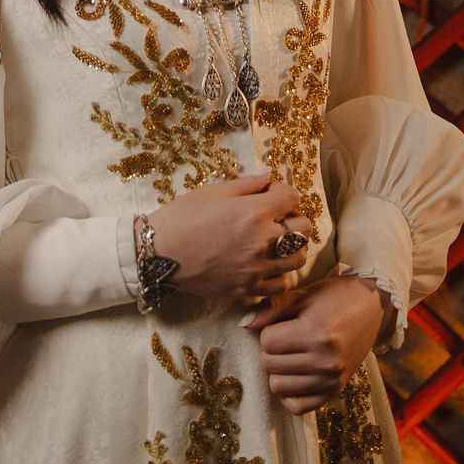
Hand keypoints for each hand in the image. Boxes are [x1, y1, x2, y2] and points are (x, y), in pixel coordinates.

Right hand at [146, 171, 310, 310]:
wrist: (160, 253)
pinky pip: (282, 284)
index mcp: (254, 212)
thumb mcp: (214, 191)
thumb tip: (269, 175)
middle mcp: (261, 241)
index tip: (271, 195)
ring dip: (292, 247)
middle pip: (304, 229)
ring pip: (298, 258)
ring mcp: (257, 268)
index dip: (284, 192)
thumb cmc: (183, 217)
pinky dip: (280, 274)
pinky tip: (266, 264)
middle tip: (277, 217)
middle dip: (294, 218)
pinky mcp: (248, 288)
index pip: (293, 197)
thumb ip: (247, 184)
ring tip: (274, 241)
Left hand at [252, 275, 387, 414]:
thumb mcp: (303, 295)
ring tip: (290, 354)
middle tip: (284, 338)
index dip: (268, 331)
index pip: (267, 342)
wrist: (372, 307)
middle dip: (270, 350)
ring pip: (279, 387)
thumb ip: (272, 309)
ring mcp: (331, 380)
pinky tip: (295, 375)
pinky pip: (299, 407)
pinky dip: (290, 394)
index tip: (281, 323)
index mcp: (315, 333)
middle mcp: (325, 361)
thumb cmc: (336, 296)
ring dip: (278, 371)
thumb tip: (244, 325)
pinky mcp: (335, 392)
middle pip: (270, 365)